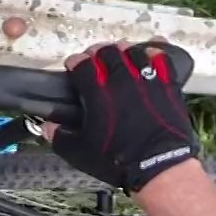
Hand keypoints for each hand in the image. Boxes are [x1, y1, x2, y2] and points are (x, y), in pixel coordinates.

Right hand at [43, 39, 197, 192]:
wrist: (158, 166)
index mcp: (98, 92)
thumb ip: (60, 137)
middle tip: (95, 57)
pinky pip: (162, 59)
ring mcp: (145, 80)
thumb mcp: (80, 153)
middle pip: (107, 51)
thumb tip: (49, 128)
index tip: (73, 64)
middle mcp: (120, 80)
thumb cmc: (119, 160)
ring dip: (123, 49)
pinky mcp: (166, 86)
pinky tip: (150, 51)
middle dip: (98, 52)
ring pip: (132, 51)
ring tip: (120, 52)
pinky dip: (155, 52)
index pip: (82, 64)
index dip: (75, 61)